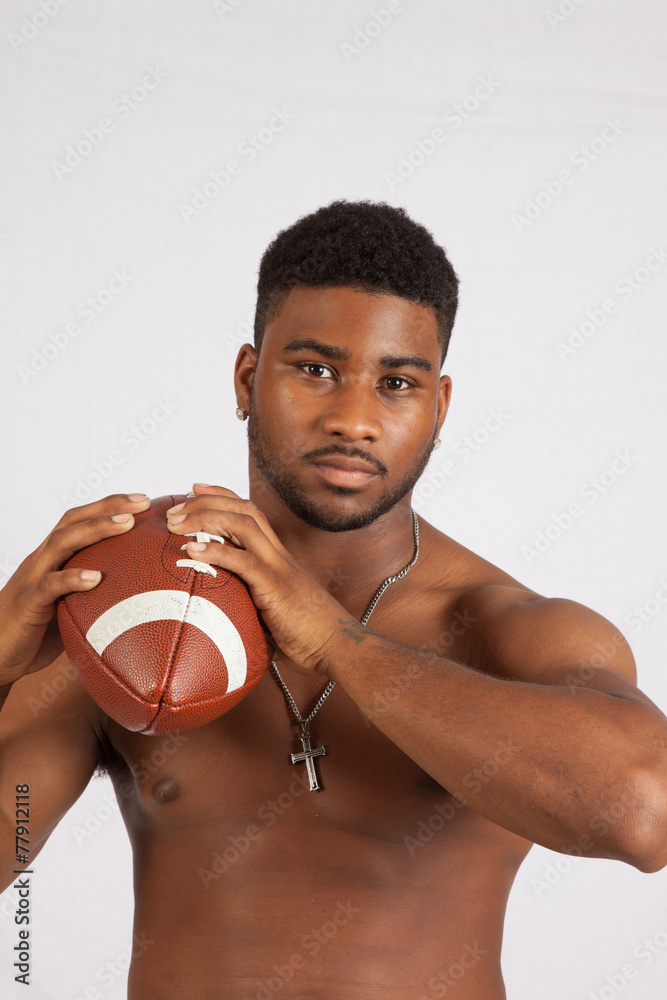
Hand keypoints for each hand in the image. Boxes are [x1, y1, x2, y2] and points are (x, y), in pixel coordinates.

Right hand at [0, 493, 150, 686]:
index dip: (108, 506)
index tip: (142, 499)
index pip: (79, 520)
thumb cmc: (36, 632)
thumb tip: (140, 598)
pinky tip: (95, 578)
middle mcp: (42, 560)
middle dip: (108, 507)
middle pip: (73, 521)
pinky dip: (72, 578)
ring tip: (126, 524)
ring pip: (62, 542)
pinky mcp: (28, 603)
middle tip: (141, 501)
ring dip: (96, 530)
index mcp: (52, 558)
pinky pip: (49, 586)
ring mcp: (32, 578)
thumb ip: (95, 595)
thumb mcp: (69, 606)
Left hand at [166, 484, 344, 674]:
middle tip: (175, 506)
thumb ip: (250, 607)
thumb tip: (220, 623)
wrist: (338, 647)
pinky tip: (191, 550)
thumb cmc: (307, 638)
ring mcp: (279, 569)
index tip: (194, 490)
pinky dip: (216, 552)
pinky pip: (245, 562)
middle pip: (244, 509)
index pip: (251, 512)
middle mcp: (279, 555)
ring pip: (243, 525)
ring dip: (206, 518)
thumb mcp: (273, 614)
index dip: (222, 495)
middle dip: (207, 500)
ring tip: (176, 523)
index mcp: (278, 557)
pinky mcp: (276, 588)